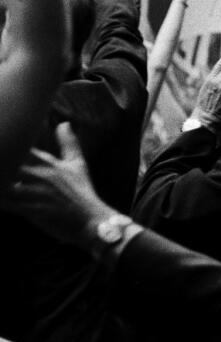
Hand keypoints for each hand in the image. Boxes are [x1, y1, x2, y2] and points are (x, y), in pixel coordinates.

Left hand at [2, 124, 115, 246]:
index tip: (3, 142)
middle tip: (1, 168)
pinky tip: (0, 199)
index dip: (11, 145)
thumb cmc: (82, 191)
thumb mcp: (78, 164)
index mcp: (49, 164)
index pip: (23, 149)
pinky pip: (12, 205)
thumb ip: (69, 143)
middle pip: (12, 164)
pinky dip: (3, 202)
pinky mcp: (36, 210)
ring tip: (0, 184)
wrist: (91, 218)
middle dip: (3, 164)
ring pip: (8, 186)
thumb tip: (64, 123)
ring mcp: (40, 193)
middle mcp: (44, 176)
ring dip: (2, 185)